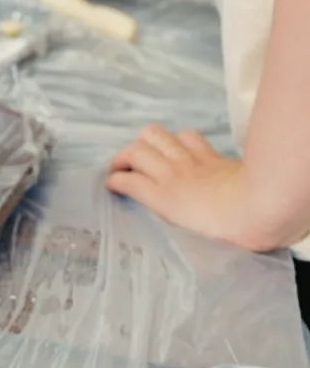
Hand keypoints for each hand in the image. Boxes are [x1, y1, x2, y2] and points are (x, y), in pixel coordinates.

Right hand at [107, 125, 259, 248]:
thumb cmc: (221, 230)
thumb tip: (153, 206)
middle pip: (135, 150)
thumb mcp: (183, 232)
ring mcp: (189, 159)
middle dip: (123, 157)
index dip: (113, 181)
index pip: (125, 180)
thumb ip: (163, 215)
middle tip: (123, 168)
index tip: (111, 185)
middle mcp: (170, 173)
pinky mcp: (208, 153)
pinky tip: (178, 149)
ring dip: (145, 142)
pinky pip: (185, 135)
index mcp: (161, 197)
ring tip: (146, 153)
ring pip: (155, 135)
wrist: (257, 208)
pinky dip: (176, 139)